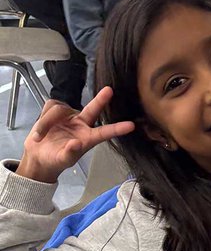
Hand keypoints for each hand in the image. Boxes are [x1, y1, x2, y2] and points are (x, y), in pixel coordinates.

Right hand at [15, 88, 133, 184]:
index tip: (131, 126)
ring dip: (46, 122)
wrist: (39, 155)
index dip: (117, 129)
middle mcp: (82, 124)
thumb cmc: (55, 159)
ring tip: (40, 136)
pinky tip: (41, 129)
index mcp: (88, 138)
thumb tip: (75, 144)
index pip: (105, 132)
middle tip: (109, 90)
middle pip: (92, 110)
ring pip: (59, 109)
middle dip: (100, 100)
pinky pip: (49, 107)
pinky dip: (42, 119)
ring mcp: (69, 116)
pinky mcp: (55, 110)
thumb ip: (69, 153)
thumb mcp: (63, 160)